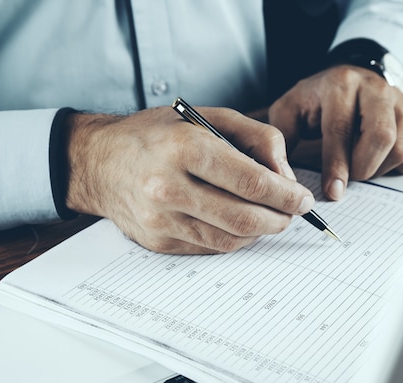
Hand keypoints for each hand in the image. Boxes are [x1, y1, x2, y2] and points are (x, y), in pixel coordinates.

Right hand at [64, 106, 314, 253]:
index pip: (252, 182)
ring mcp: (161, 220)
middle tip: (292, 213)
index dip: (287, 195)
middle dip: (280, 219)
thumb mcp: (207, 116)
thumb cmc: (157, 134)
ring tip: (269, 217)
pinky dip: (234, 238)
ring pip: (231, 239)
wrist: (99, 162)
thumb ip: (256, 138)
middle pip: (245, 218)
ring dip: (260, 232)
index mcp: (184, 148)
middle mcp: (168, 187)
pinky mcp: (158, 241)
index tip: (303, 199)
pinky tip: (239, 222)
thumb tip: (286, 176)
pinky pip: (211, 247)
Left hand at [268, 65, 402, 200]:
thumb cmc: (318, 99)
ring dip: (381, 169)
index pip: (341, 129)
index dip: (337, 165)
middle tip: (349, 178)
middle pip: (382, 137)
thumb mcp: (291, 109)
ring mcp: (401, 101)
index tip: (333, 191)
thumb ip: (282, 138)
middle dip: (363, 168)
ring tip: (361, 167)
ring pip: (402, 147)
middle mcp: (375, 89)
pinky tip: (383, 162)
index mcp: (340, 86)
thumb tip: (282, 174)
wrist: (351, 75)